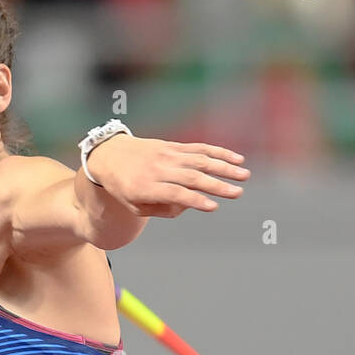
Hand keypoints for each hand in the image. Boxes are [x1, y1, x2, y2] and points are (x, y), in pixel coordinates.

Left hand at [85, 135, 249, 217]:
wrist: (110, 155)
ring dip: (224, 167)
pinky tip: (235, 158)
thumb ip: (163, 209)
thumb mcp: (135, 207)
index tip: (213, 207)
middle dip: (217, 185)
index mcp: (146, 188)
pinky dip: (218, 152)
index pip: (175, 194)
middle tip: (238, 192)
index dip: (194, 200)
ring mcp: (167, 155)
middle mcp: (158, 169)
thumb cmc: (124, 188)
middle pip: (192, 177)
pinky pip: (198, 148)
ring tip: (244, 175)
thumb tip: (191, 204)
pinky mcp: (173, 146)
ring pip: (199, 160)